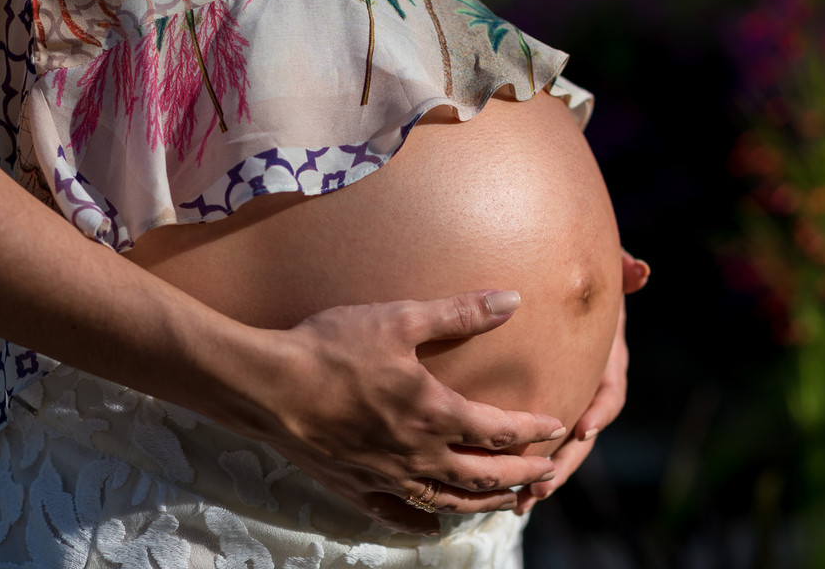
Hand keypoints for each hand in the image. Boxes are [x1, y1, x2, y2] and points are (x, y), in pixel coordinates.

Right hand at [232, 290, 566, 533]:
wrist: (268, 387)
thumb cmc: (333, 347)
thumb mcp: (400, 319)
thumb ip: (460, 313)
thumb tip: (512, 299)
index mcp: (434, 414)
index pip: (499, 431)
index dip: (532, 431)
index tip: (555, 427)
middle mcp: (418, 455)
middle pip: (483, 477)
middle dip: (521, 476)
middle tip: (547, 475)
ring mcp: (386, 477)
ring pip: (447, 502)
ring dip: (483, 504)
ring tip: (506, 503)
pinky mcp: (354, 487)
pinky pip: (395, 514)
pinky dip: (421, 521)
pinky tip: (430, 524)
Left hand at [515, 249, 648, 514]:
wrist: (552, 280)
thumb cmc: (579, 275)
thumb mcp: (598, 271)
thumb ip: (618, 268)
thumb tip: (641, 270)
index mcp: (606, 357)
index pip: (611, 389)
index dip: (601, 411)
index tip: (583, 429)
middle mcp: (589, 383)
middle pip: (584, 432)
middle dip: (567, 461)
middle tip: (543, 485)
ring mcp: (567, 397)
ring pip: (561, 446)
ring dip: (545, 476)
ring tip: (523, 502)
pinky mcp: (540, 405)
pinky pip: (536, 440)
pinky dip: (523, 464)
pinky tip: (502, 491)